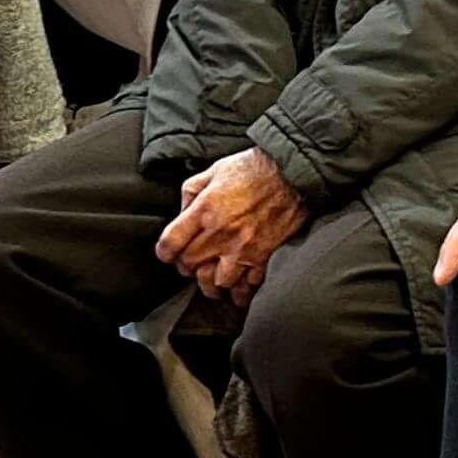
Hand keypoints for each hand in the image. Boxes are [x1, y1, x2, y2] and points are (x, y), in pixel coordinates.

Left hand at [155, 148, 309, 304]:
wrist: (293, 171)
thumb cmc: (254, 167)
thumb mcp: (214, 170)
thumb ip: (192, 191)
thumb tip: (183, 213)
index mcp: (205, 209)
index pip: (171, 243)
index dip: (165, 252)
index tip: (168, 253)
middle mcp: (221, 232)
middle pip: (190, 265)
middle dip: (186, 267)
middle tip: (191, 264)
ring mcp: (244, 248)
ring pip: (217, 283)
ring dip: (212, 283)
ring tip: (214, 278)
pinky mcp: (265, 256)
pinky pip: (247, 286)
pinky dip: (240, 290)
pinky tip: (238, 285)